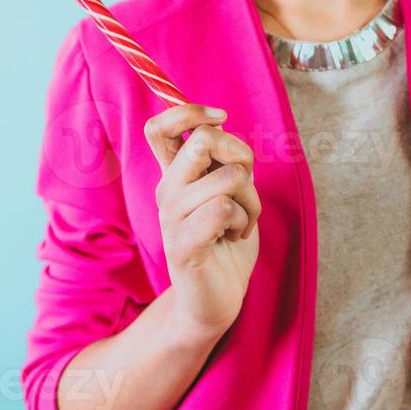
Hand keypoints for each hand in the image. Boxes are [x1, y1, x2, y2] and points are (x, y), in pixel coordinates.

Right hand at [144, 103, 261, 341]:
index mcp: (175, 174)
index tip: (220, 117)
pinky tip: (234, 235)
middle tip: (244, 181)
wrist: (219, 297)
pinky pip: (223, 209)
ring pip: (228, 176)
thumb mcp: (229, 187)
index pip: (159, 127)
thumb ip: (221, 157)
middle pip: (202, 140)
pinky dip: (243, 219)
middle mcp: (167, 191)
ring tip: (241, 220)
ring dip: (251, 198)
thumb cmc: (226, 237)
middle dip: (240, 153)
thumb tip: (218, 123)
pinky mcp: (182, 246)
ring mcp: (172, 218)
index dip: (190, 111)